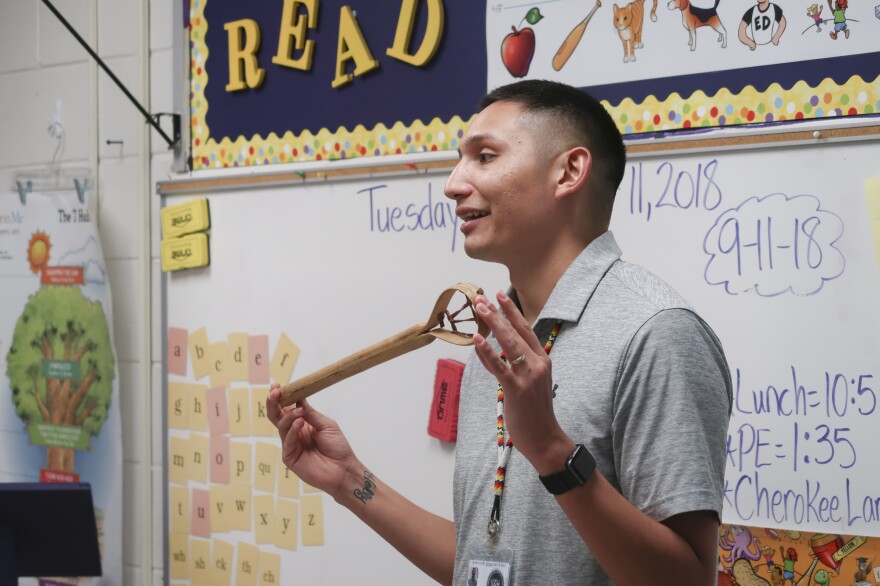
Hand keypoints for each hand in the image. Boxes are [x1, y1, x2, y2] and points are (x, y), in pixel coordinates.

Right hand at [266, 383, 355, 498]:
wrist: (344, 469)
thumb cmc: (338, 447)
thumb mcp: (325, 424)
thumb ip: (310, 413)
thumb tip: (298, 397)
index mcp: (302, 423)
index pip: (286, 408)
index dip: (280, 397)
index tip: (276, 385)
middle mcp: (294, 433)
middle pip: (276, 416)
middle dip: (273, 403)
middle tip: (275, 392)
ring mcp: (290, 445)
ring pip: (281, 426)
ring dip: (288, 416)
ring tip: (299, 411)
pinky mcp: (290, 457)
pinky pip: (287, 441)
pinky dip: (293, 430)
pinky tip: (300, 423)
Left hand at [471, 292, 572, 472]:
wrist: (544, 438)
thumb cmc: (535, 412)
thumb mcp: (531, 382)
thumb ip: (515, 364)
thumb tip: (493, 348)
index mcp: (543, 360)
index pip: (527, 329)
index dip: (513, 312)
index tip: (501, 296)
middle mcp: (538, 364)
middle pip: (516, 332)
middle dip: (498, 312)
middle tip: (482, 298)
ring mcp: (528, 376)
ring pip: (508, 343)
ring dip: (493, 324)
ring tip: (480, 309)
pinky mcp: (516, 389)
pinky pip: (500, 366)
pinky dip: (488, 351)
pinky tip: (478, 339)